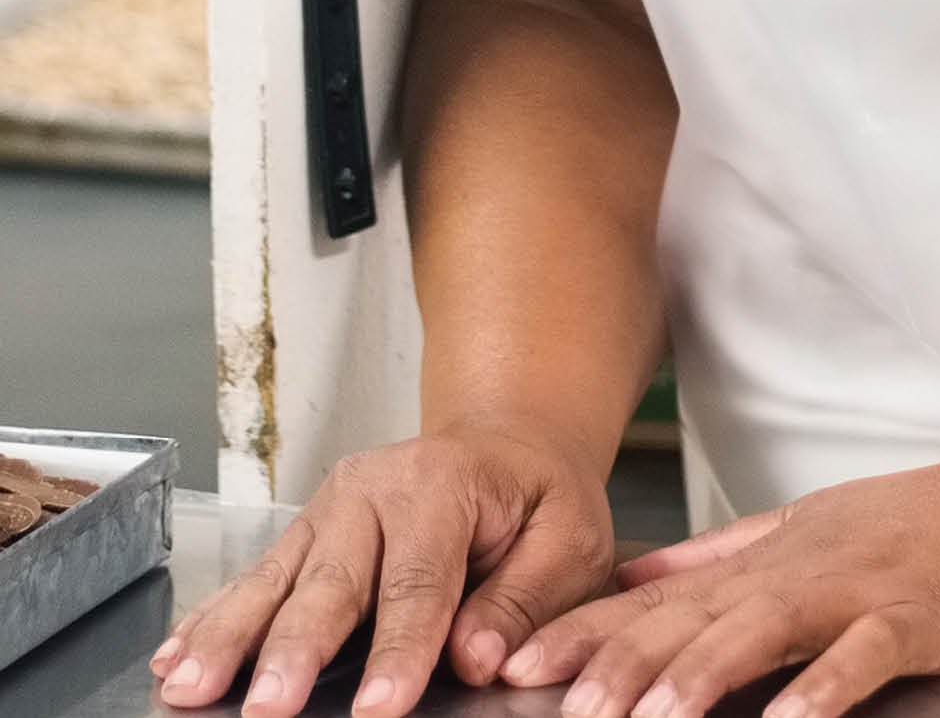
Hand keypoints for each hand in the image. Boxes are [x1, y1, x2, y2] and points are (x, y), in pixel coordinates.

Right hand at [154, 422, 613, 714]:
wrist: (506, 442)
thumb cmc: (537, 500)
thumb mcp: (570, 535)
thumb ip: (526, 596)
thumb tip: (475, 657)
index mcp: (448, 484)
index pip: (422, 580)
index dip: (400, 650)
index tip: (379, 710)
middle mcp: (378, 490)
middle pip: (334, 582)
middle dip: (295, 650)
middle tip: (267, 708)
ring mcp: (331, 510)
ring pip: (277, 581)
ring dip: (230, 638)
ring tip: (190, 687)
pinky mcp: (304, 535)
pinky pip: (255, 580)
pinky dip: (213, 620)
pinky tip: (176, 659)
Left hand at [500, 447, 939, 717]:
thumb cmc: (930, 524)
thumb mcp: (810, 528)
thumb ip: (719, 555)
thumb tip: (633, 574)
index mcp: (773, 556)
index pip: (665, 597)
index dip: (589, 630)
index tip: (517, 661)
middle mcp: (804, 568)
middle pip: (698, 617)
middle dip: (620, 662)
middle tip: (551, 701)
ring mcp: (862, 589)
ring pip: (765, 629)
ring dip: (701, 674)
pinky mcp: (919, 613)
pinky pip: (865, 653)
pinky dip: (827, 684)